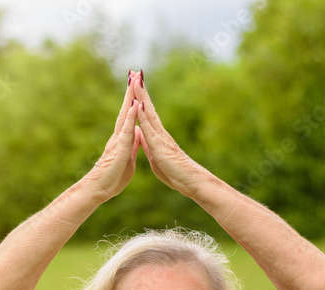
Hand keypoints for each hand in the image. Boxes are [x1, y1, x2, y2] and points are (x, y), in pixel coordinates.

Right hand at [81, 71, 142, 202]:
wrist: (100, 190)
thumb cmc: (112, 178)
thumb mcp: (128, 159)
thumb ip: (132, 146)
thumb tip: (137, 136)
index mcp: (123, 139)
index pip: (129, 115)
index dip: (133, 100)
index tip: (136, 84)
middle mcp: (119, 135)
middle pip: (127, 108)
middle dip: (131, 91)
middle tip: (134, 72)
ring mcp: (119, 139)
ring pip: (126, 113)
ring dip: (130, 96)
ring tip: (134, 79)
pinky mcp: (121, 147)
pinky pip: (128, 128)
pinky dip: (132, 115)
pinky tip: (136, 103)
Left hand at [132, 72, 209, 198]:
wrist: (190, 182)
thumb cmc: (175, 172)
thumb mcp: (155, 156)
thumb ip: (148, 145)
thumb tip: (141, 136)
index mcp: (156, 135)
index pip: (146, 113)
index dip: (139, 99)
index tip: (134, 84)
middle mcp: (159, 132)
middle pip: (147, 106)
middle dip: (140, 90)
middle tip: (134, 72)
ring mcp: (160, 137)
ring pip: (149, 113)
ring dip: (141, 96)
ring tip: (136, 80)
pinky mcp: (160, 146)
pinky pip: (150, 129)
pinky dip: (143, 117)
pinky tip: (139, 105)